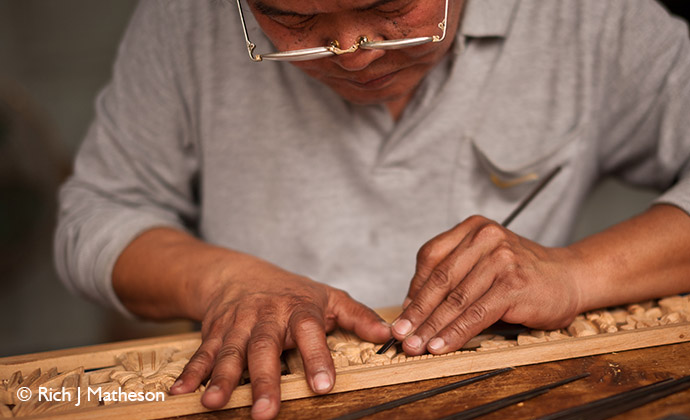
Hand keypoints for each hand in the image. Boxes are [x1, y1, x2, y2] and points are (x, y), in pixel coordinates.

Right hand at [168, 257, 389, 419]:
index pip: (309, 333)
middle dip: (263, 380)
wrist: (237, 273)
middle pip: (264, 348)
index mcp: (298, 310)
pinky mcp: (214, 332)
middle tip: (265, 412)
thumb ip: (357, 316)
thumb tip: (388, 335)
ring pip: (229, 352)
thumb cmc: (290, 291)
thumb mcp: (328, 297)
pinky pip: (201, 352)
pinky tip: (182, 392)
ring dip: (220, 378)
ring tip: (214, 403)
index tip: (323, 385)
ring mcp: (237, 325)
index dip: (316, 358)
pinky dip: (191, 372)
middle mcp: (266, 317)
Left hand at [391, 215, 582, 355]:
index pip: (430, 257)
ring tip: (416, 345)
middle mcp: (486, 238)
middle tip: (400, 334)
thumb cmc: (523, 274)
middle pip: (440, 279)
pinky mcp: (513, 285)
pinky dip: (455, 332)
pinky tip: (442, 345)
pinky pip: (475, 314)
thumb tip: (412, 306)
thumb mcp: (484, 263)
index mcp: (473, 228)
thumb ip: (453, 276)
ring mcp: (501, 259)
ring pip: (455, 299)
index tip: (402, 313)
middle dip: (417, 312)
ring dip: (431, 327)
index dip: (413, 289)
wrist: (570, 278)